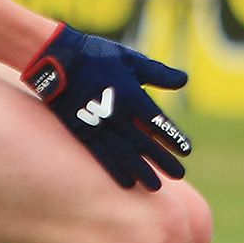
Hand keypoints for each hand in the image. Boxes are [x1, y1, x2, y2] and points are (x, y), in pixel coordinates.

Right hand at [23, 25, 193, 190]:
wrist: (57, 60)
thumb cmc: (97, 56)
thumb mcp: (131, 60)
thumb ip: (158, 73)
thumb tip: (184, 80)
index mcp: (132, 96)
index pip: (158, 123)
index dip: (173, 137)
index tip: (186, 151)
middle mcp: (118, 115)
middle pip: (145, 143)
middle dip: (162, 159)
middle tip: (179, 173)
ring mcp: (99, 125)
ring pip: (125, 154)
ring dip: (142, 171)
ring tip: (155, 186)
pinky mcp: (82, 132)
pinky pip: (102, 155)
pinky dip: (115, 169)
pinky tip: (126, 182)